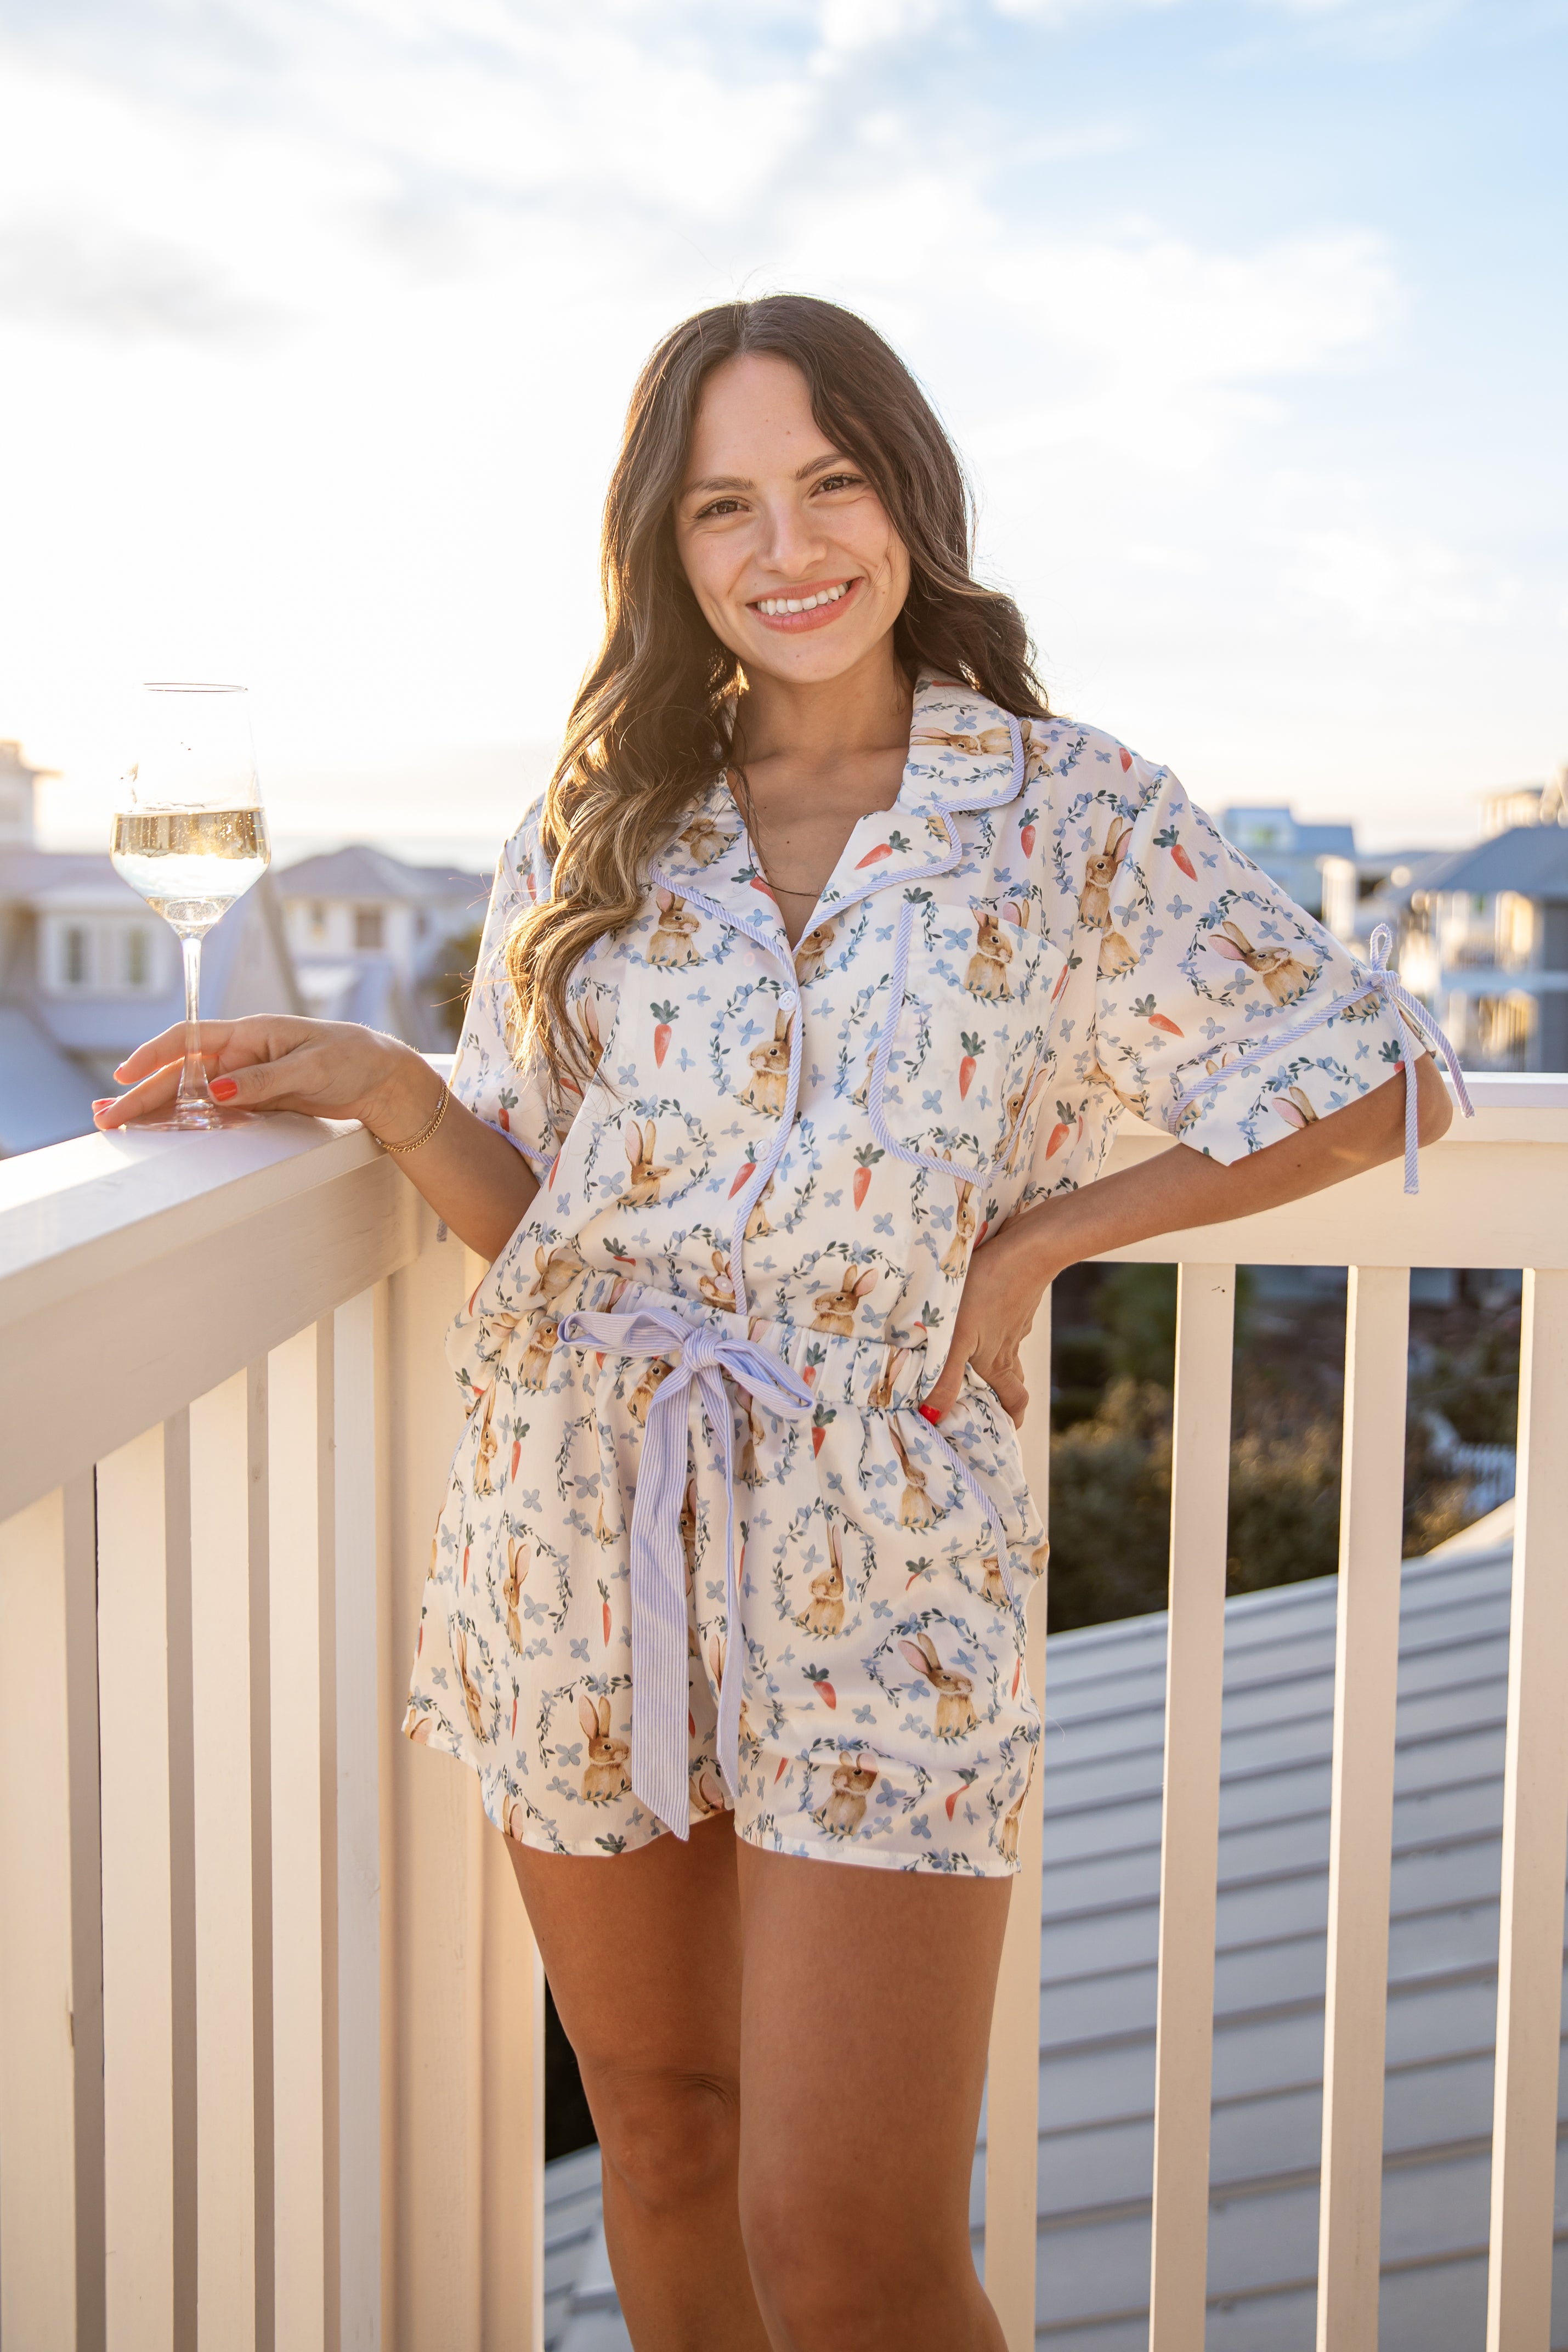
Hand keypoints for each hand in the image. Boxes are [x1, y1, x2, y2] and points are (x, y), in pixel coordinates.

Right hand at [92, 1014, 434, 1138]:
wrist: (382, 1078)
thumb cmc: (351, 1059)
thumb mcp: (309, 1067)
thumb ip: (262, 1079)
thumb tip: (216, 1089)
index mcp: (250, 1033)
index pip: (189, 1039)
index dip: (154, 1055)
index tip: (126, 1075)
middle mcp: (241, 1054)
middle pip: (181, 1073)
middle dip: (143, 1094)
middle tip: (108, 1117)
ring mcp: (245, 1078)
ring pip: (191, 1095)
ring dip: (156, 1110)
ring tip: (119, 1125)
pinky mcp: (254, 1100)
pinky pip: (212, 1111)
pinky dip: (185, 1121)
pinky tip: (160, 1130)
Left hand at [921, 1213, 1065, 1426]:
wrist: (1027, 1248)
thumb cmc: (987, 1292)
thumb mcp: (958, 1338)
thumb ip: (945, 1378)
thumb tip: (933, 1417)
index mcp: (998, 1363)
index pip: (1015, 1403)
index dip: (1011, 1420)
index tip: (1003, 1432)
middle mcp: (1010, 1346)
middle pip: (1013, 1380)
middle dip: (1002, 1394)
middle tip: (985, 1402)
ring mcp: (1016, 1321)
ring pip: (1008, 1349)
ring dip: (994, 1359)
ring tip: (971, 1360)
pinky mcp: (1017, 1297)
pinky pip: (1006, 1321)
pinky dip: (995, 1327)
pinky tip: (978, 1314)